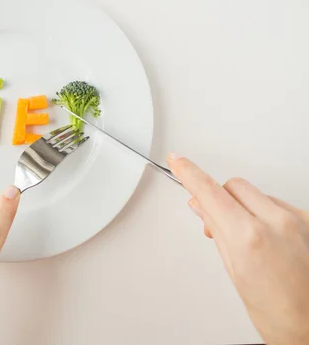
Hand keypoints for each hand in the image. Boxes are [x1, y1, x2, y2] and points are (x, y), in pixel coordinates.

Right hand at [167, 154, 308, 344]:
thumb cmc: (277, 312)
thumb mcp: (235, 271)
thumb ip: (218, 231)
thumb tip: (203, 208)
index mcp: (249, 236)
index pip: (210, 192)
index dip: (189, 173)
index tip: (178, 161)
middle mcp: (277, 222)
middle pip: (234, 186)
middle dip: (220, 198)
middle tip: (215, 221)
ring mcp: (298, 220)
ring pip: (257, 194)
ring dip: (245, 207)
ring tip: (248, 238)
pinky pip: (278, 204)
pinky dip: (266, 215)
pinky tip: (268, 238)